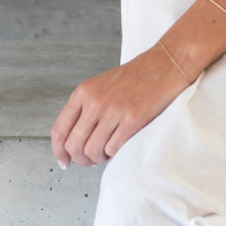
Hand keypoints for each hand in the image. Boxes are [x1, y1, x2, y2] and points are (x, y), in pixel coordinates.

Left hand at [50, 42, 192, 167]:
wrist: (167, 63)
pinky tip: (120, 146)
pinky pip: (112, 150)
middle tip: (92, 159)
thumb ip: (86, 107)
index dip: (59, 151)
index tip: (65, 162)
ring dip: (99, 159)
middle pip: (74, 145)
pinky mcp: (132, 119)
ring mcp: (113, 110)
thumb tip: (75, 140)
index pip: (59, 130)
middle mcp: (95, 101)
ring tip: (108, 152)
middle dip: (81, 159)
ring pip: (92, 151)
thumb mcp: (102, 85)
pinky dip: (114, 154)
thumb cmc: (137, 76)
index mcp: (84, 91)